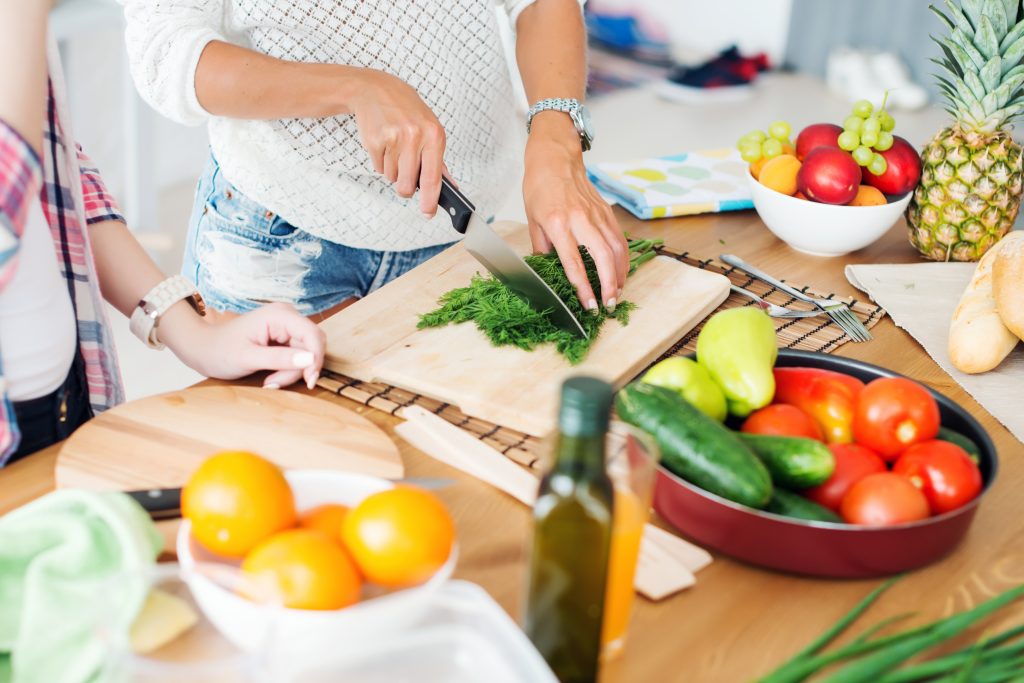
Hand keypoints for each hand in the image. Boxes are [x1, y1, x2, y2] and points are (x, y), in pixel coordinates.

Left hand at [167, 303, 325, 389]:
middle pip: (311, 345)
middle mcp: (287, 316)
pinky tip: (272, 376)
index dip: (316, 358)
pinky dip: (288, 370)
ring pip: (306, 353)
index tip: (309, 381)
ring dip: (292, 372)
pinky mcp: (285, 337)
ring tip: (269, 381)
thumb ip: (280, 358)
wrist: (203, 349)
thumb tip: (311, 359)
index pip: (313, 334)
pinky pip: (298, 356)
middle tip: (276, 383)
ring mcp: (286, 326)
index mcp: (279, 315)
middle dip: (299, 368)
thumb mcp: (248, 358)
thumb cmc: (219, 351)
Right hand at [350, 69, 446, 216]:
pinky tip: (384, 143)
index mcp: (434, 135)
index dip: (430, 200)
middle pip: (408, 186)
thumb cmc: (407, 111)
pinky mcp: (375, 141)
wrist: (376, 90)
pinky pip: (378, 168)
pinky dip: (381, 162)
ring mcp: (394, 138)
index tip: (428, 213)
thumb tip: (450, 186)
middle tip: (405, 174)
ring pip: (392, 178)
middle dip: (405, 188)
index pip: (433, 178)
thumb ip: (439, 161)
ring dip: (393, 170)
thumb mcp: (430, 129)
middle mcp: (415, 137)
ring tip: (395, 148)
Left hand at [523, 115, 627, 309]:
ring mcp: (597, 214)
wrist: (555, 158)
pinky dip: (623, 258)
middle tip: (609, 305)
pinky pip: (619, 238)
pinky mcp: (606, 211)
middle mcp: (580, 219)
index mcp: (558, 224)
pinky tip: (621, 272)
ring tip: (617, 293)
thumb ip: (542, 248)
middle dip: (608, 285)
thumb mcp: (533, 220)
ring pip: (616, 249)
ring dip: (619, 274)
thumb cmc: (540, 187)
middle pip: (602, 258)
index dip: (583, 288)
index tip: (589, 305)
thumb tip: (547, 272)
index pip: (573, 263)